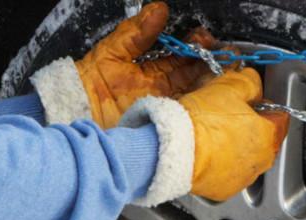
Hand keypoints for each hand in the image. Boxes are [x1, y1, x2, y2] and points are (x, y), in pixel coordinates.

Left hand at [75, 2, 215, 126]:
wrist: (78, 111)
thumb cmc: (90, 83)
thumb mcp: (114, 50)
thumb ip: (137, 32)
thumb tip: (160, 8)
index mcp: (150, 70)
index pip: (180, 55)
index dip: (194, 45)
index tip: (204, 37)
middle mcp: (161, 88)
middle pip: (193, 74)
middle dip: (210, 61)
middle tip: (224, 52)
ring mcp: (164, 106)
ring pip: (195, 92)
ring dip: (211, 81)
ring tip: (227, 69)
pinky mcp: (164, 122)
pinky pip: (187, 114)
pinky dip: (201, 104)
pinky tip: (213, 93)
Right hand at [178, 69, 289, 201]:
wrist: (174, 149)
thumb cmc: (202, 121)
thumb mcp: (228, 87)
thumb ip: (248, 82)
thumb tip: (253, 81)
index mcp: (268, 136)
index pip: (280, 118)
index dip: (265, 106)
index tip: (251, 102)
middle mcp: (261, 161)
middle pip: (264, 140)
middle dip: (250, 128)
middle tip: (227, 117)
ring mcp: (243, 179)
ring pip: (246, 159)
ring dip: (235, 148)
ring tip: (213, 136)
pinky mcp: (224, 191)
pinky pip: (228, 175)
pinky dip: (221, 165)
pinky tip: (207, 154)